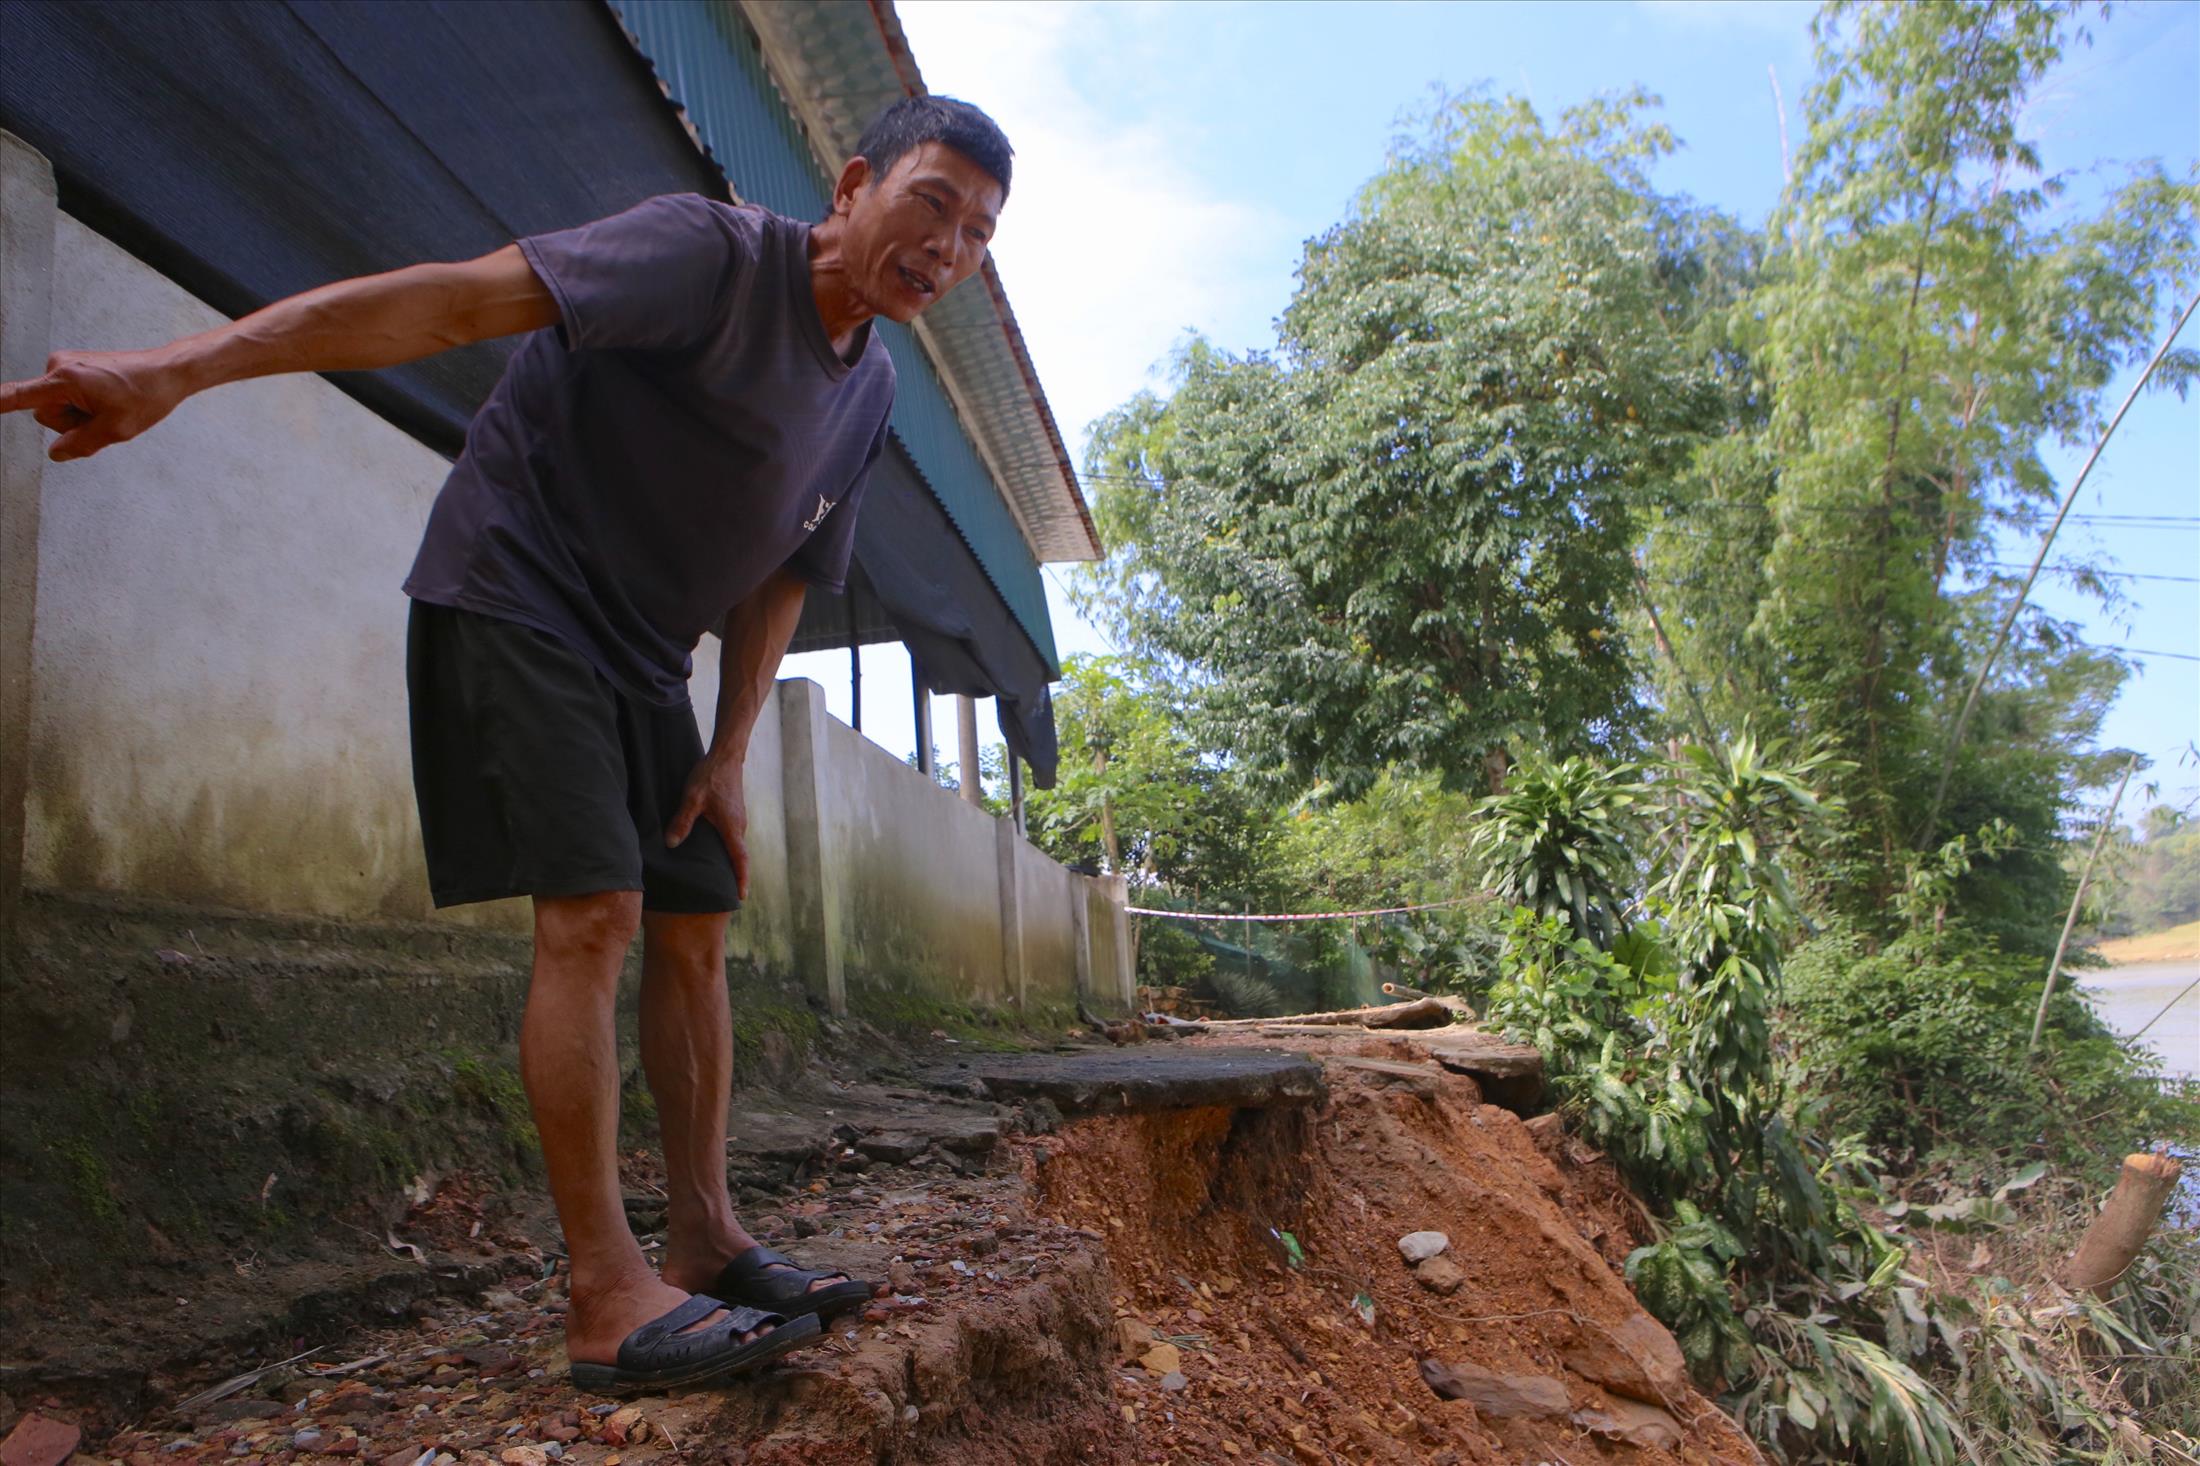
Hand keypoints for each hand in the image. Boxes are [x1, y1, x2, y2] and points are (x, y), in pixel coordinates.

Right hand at [0, 348, 190, 461]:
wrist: (167, 372)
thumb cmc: (146, 395)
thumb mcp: (116, 430)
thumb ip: (81, 444)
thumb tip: (56, 453)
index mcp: (65, 379)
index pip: (18, 396)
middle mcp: (58, 367)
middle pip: (46, 415)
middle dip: (72, 424)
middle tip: (106, 415)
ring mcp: (66, 366)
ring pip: (58, 409)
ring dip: (81, 416)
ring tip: (110, 406)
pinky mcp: (74, 369)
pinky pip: (69, 399)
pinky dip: (86, 407)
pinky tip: (109, 402)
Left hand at [666, 752, 749, 900]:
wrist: (725, 756)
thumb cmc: (710, 776)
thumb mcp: (692, 798)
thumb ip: (682, 821)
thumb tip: (671, 844)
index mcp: (731, 827)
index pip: (740, 859)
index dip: (741, 879)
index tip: (741, 896)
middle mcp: (739, 826)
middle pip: (738, 856)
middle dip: (733, 875)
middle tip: (724, 894)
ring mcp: (738, 820)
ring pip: (733, 846)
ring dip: (728, 861)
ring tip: (717, 877)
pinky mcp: (734, 814)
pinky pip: (731, 837)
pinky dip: (725, 848)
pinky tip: (711, 850)